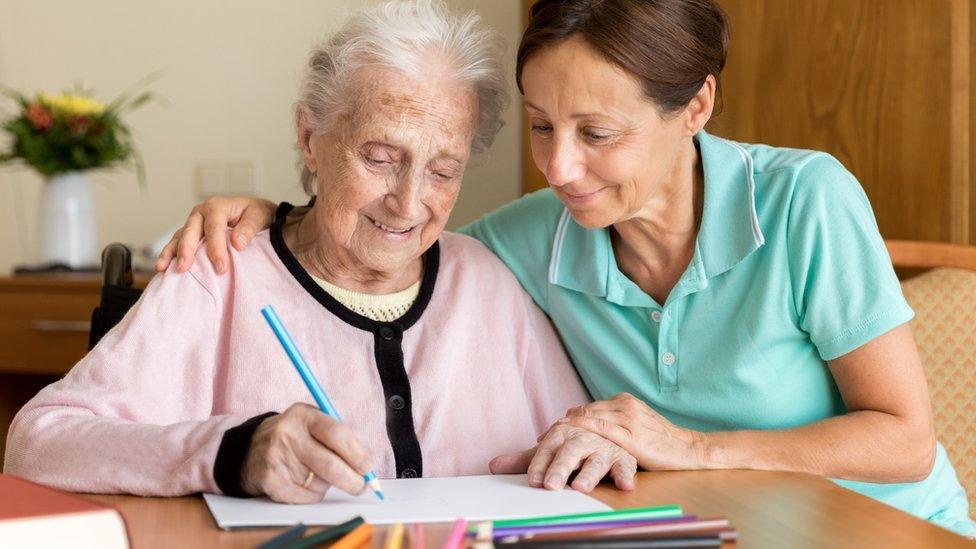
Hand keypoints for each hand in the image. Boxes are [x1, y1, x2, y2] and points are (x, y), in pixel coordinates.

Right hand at [155, 196, 276, 274]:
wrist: (252, 213)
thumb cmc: (255, 214)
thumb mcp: (258, 216)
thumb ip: (249, 228)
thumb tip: (237, 244)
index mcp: (217, 206)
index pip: (214, 228)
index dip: (216, 248)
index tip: (221, 267)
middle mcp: (201, 213)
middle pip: (191, 232)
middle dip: (187, 250)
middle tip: (184, 268)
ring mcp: (192, 224)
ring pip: (179, 238)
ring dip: (171, 253)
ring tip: (163, 268)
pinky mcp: (189, 234)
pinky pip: (176, 244)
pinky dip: (169, 255)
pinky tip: (162, 268)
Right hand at [241, 403, 375, 503]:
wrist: (251, 448)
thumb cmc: (295, 437)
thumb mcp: (313, 424)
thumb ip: (339, 438)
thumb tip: (367, 466)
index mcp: (304, 415)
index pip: (336, 433)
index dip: (356, 453)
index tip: (369, 468)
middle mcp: (288, 434)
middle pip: (329, 464)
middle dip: (351, 480)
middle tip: (361, 486)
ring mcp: (276, 457)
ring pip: (319, 482)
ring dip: (328, 484)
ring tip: (317, 473)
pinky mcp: (270, 479)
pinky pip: (305, 496)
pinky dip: (313, 495)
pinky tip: (304, 483)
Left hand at [489, 424, 636, 492]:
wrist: (608, 434)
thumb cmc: (574, 448)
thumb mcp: (550, 452)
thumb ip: (525, 460)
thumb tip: (492, 466)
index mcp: (562, 434)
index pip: (547, 449)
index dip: (540, 464)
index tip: (533, 480)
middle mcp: (583, 438)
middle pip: (570, 452)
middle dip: (560, 468)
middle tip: (551, 485)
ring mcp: (603, 447)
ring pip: (597, 459)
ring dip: (590, 473)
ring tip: (581, 486)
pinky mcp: (623, 457)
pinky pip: (626, 465)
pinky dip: (626, 474)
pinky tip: (624, 485)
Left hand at [561, 392, 707, 471]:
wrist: (689, 449)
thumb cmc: (662, 441)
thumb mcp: (637, 424)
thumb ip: (615, 421)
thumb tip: (587, 421)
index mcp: (625, 401)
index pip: (589, 408)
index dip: (568, 419)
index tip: (550, 430)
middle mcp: (625, 405)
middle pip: (585, 412)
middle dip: (562, 425)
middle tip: (542, 438)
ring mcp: (628, 418)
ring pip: (589, 418)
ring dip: (567, 429)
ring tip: (547, 441)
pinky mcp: (632, 434)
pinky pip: (601, 429)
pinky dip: (582, 431)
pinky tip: (569, 438)